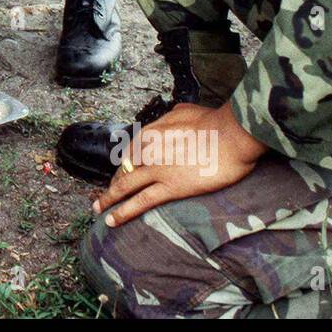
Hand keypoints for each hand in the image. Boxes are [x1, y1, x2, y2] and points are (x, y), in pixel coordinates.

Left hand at [93, 102, 267, 227]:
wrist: (233, 135)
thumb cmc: (215, 122)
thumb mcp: (186, 110)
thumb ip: (172, 118)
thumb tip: (170, 119)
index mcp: (151, 131)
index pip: (130, 151)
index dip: (124, 163)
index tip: (122, 171)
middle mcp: (148, 150)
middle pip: (124, 169)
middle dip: (112, 183)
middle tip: (104, 194)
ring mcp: (156, 169)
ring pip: (125, 186)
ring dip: (108, 199)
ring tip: (98, 209)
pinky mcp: (170, 187)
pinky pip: (140, 202)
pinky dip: (123, 212)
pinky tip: (112, 221)